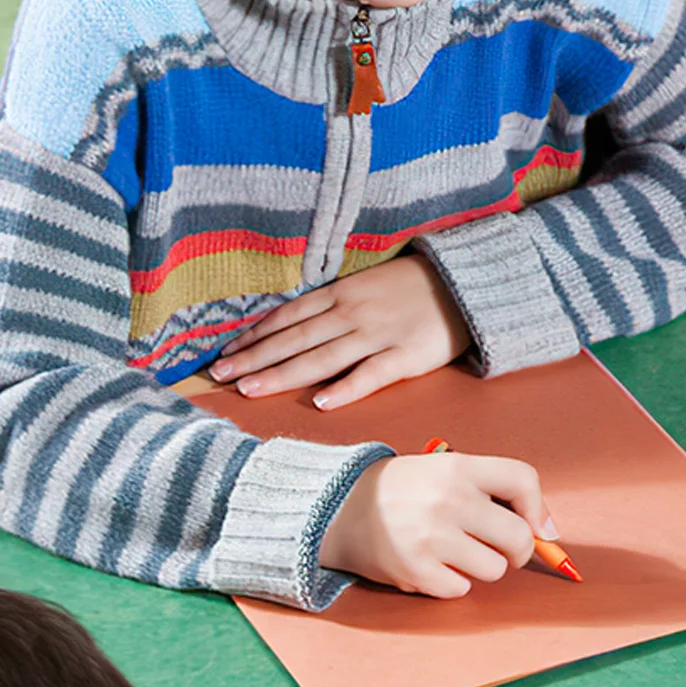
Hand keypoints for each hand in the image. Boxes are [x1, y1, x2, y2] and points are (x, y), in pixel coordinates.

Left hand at [209, 253, 471, 407]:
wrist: (465, 284)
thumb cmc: (416, 287)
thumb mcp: (369, 286)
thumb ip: (336, 305)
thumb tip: (298, 327)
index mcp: (342, 295)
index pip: (287, 317)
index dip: (254, 336)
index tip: (225, 353)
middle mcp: (352, 314)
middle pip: (295, 340)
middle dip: (254, 358)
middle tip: (219, 376)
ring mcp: (378, 335)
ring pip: (322, 358)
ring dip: (283, 374)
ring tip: (250, 390)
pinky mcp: (407, 356)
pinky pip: (371, 375)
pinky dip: (346, 388)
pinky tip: (322, 403)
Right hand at [319, 452, 552, 598]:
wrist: (338, 507)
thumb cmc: (406, 492)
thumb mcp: (446, 471)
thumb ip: (493, 491)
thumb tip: (547, 534)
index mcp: (458, 467)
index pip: (522, 478)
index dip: (538, 509)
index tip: (537, 528)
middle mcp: (448, 499)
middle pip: (519, 537)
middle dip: (518, 551)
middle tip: (502, 550)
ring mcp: (430, 536)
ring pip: (495, 569)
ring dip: (483, 568)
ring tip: (457, 554)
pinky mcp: (414, 569)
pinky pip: (461, 589)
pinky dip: (452, 583)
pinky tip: (433, 566)